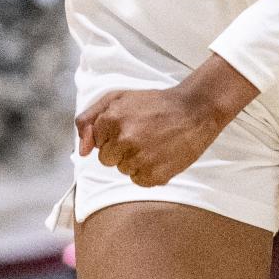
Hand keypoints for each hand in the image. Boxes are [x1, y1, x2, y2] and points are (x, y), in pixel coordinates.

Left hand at [75, 54, 259, 187]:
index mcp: (111, 118)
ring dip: (135, 160)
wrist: (195, 110)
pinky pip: (139, 180)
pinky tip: (161, 154)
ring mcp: (139, 158)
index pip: (97, 142)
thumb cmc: (155, 103)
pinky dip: (148, 171)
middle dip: (121, 149)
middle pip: (107, 159)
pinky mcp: (154, 175)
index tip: (130, 125)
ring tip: (154, 143)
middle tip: (143, 134)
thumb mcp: (119, 98)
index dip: (113, 135)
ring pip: (123, 170)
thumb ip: (90, 119)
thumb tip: (82, 151)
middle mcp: (124, 139)